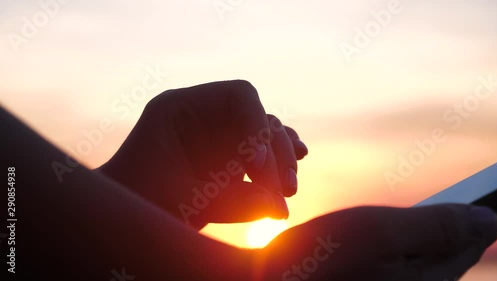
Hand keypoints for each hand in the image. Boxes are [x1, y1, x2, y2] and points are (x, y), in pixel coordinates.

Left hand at [98, 80, 307, 227]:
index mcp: (181, 108)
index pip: (238, 96)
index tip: (256, 167)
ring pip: (264, 138)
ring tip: (288, 191)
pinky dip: (277, 164)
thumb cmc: (139, 205)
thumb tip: (279, 207)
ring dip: (281, 162)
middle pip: (256, 118)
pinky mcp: (226, 160)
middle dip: (274, 152)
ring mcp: (217, 138)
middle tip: (284, 189)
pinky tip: (293, 172)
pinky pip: (260, 155)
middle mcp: (203, 117)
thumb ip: (230, 202)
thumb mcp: (182, 202)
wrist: (121, 223)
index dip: (256, 126)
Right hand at [257, 204, 496, 280]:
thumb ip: (437, 226)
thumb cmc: (322, 255)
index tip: (489, 192)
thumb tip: (490, 221)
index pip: (469, 243)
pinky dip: (406, 241)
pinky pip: (404, 261)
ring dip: (428, 232)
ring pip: (426, 256)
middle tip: (464, 198)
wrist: (273, 278)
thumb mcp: (382, 232)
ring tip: (430, 212)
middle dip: (453, 224)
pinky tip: (395, 231)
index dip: (480, 213)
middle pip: (450, 252)